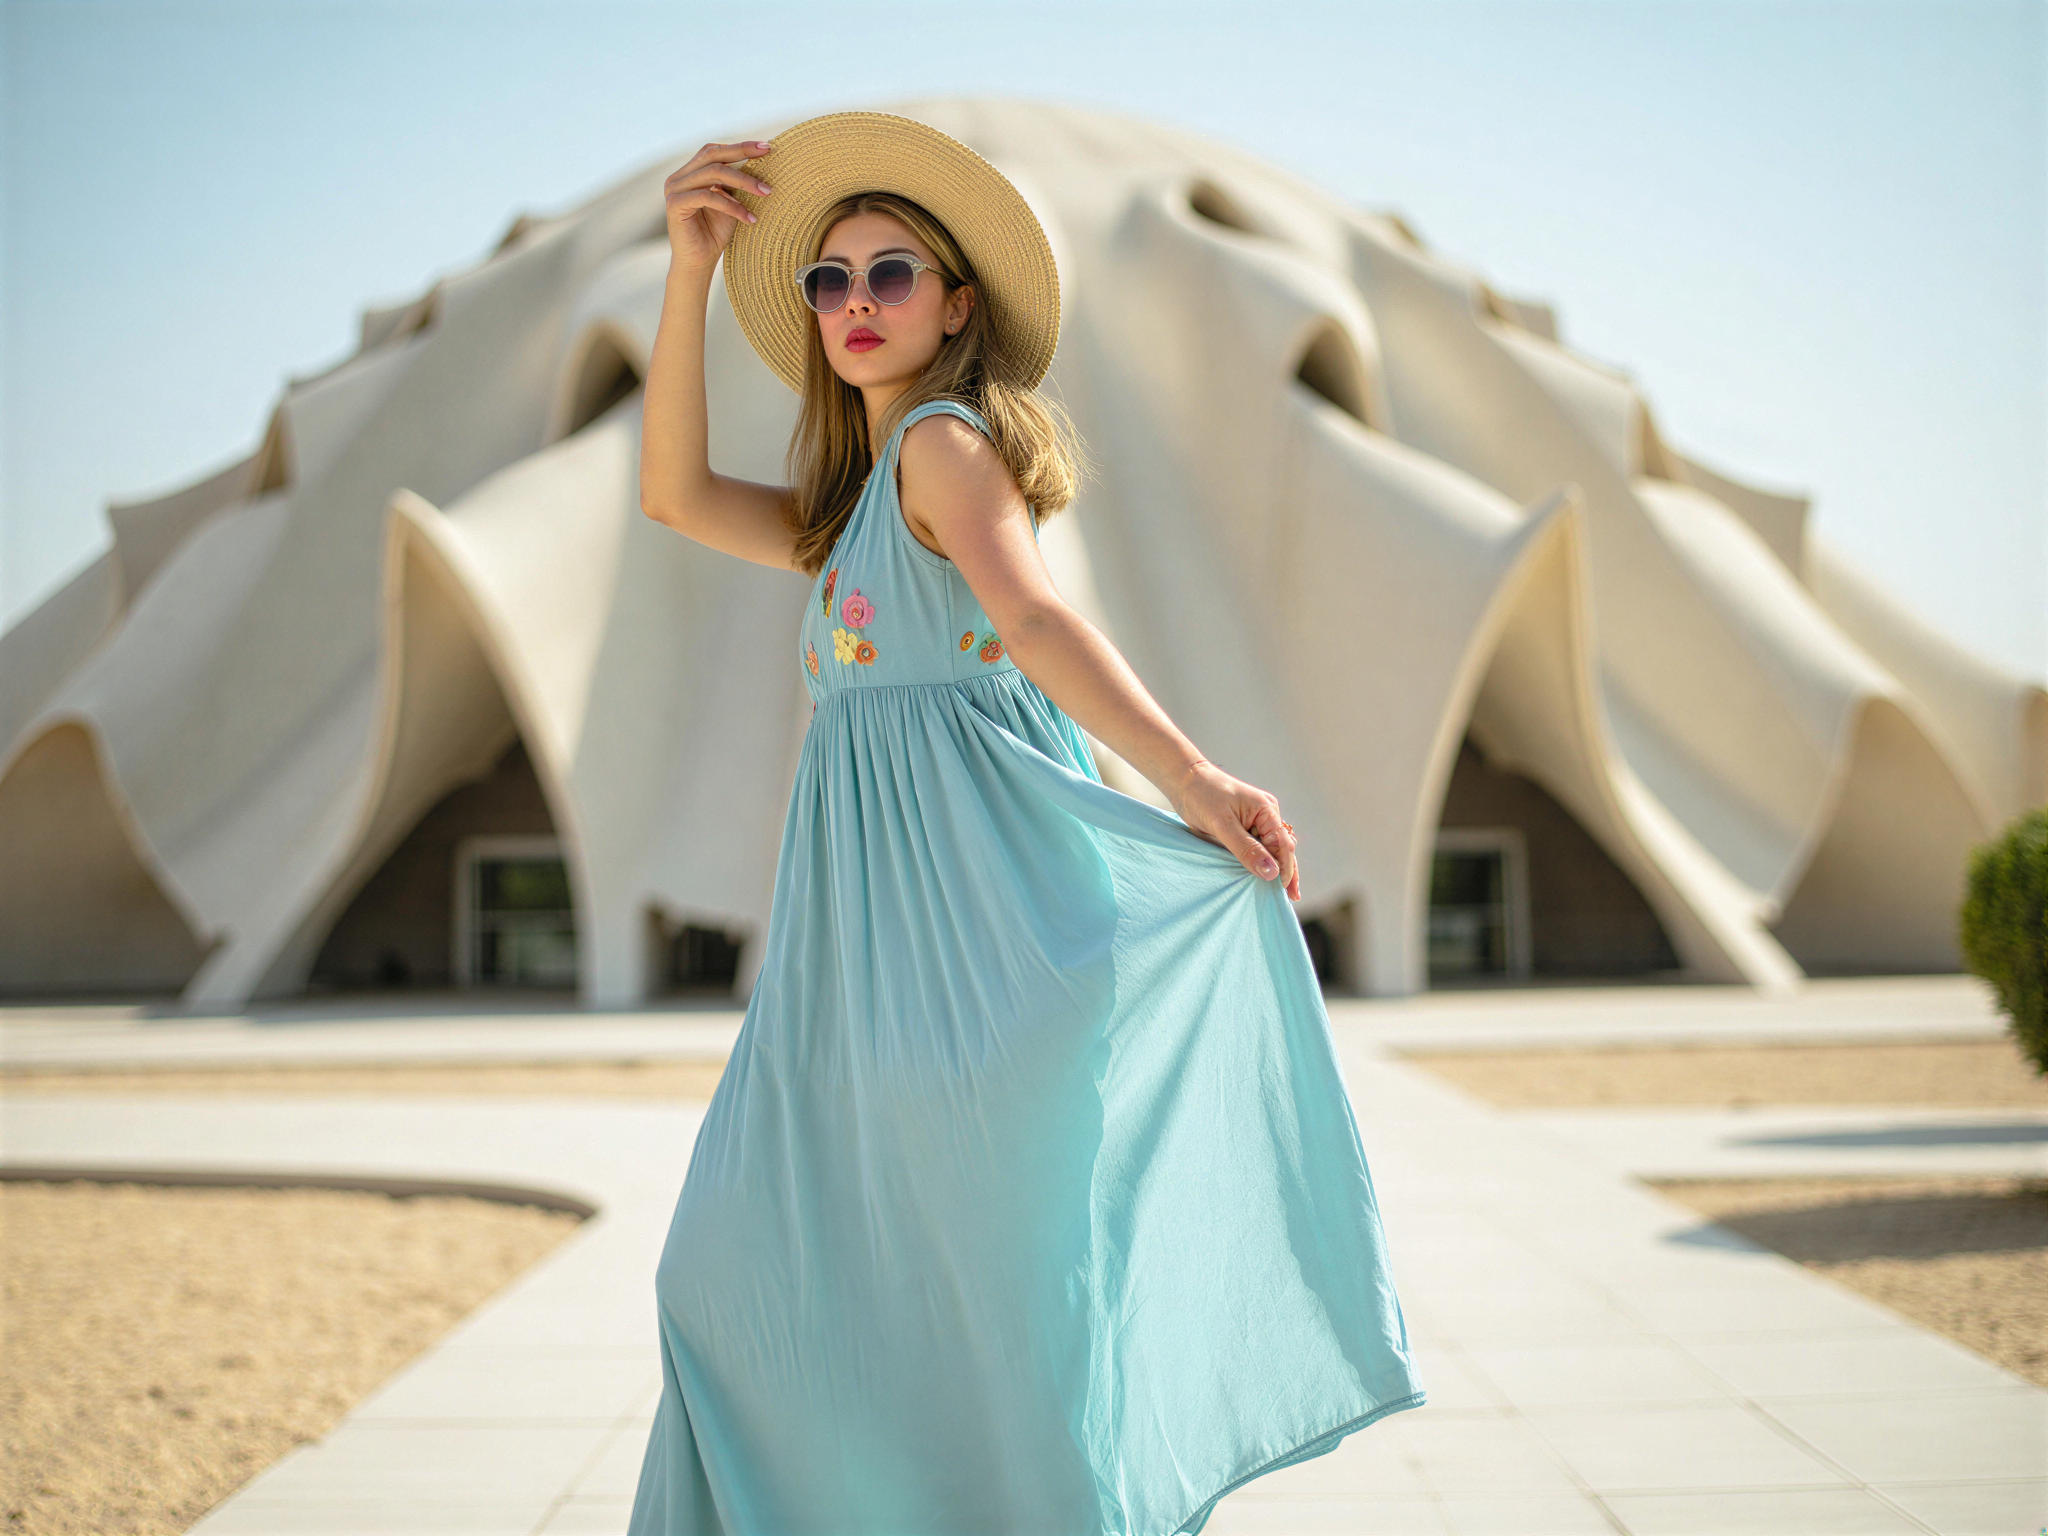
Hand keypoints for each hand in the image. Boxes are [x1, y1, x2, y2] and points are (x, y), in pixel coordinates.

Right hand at [663, 140, 773, 274]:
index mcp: (690, 173)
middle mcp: (679, 177)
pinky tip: (749, 217)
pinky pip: (708, 197)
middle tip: (767, 152)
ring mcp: (674, 189)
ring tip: (766, 193)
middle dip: (742, 152)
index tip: (766, 147)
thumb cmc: (715, 234)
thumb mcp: (730, 202)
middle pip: (712, 155)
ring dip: (744, 182)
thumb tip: (761, 159)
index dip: (739, 146)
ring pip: (713, 173)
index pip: (714, 151)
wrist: (699, 263)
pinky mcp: (675, 204)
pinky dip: (732, 206)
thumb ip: (735, 183)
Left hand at [1168, 760, 1300, 898]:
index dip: (1285, 868)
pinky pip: (1258, 845)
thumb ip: (1246, 849)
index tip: (1282, 889)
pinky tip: (1265, 875)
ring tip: (1284, 892)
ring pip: (1271, 848)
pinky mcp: (1245, 824)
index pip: (1283, 844)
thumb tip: (1271, 872)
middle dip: (1287, 870)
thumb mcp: (1222, 825)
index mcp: (1266, 810)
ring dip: (1276, 867)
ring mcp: (1257, 819)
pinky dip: (1262, 859)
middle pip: (1282, 847)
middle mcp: (1266, 814)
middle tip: (1292, 897)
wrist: (1184, 780)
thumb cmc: (1202, 796)